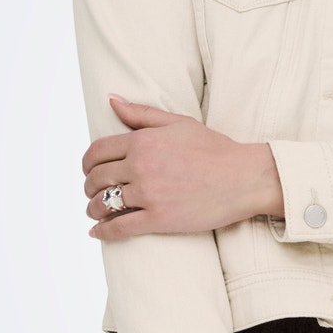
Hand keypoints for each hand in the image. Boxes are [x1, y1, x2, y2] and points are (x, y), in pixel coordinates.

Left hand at [83, 93, 282, 237]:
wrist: (244, 178)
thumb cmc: (215, 149)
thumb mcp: (178, 123)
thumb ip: (141, 113)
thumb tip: (112, 100)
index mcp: (142, 141)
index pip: (97, 152)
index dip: (87, 163)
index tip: (89, 170)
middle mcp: (141, 167)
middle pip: (97, 178)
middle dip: (89, 186)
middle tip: (92, 191)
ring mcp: (149, 195)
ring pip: (103, 204)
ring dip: (92, 209)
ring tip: (95, 212)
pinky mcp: (159, 219)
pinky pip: (120, 227)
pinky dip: (103, 232)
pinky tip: (97, 232)